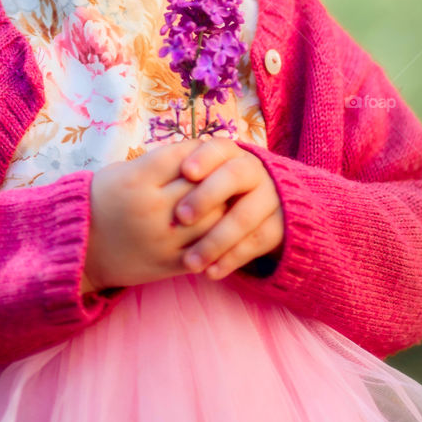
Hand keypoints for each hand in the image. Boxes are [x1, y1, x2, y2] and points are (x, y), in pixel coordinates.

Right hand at [84, 139, 233, 290]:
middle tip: (223, 178)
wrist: (81, 245)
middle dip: (216, 180)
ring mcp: (162, 237)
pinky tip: (214, 229)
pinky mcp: (168, 263)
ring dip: (222, 209)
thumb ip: (160, 162)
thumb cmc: (104, 200)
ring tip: (222, 203)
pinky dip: (216, 238)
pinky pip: (205, 249)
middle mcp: (152, 207)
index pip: (185, 156)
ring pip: (213, 218)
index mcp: (138, 178)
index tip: (205, 154)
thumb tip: (202, 153)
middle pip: (203, 186)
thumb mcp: (123, 171)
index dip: (201, 153)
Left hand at [173, 137, 283, 279]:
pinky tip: (211, 273)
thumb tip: (144, 174)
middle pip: (235, 175)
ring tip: (190, 262)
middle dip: (208, 196)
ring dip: (217, 240)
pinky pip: (257, 243)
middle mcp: (253, 170)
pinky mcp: (277, 225)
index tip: (185, 172)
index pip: (218, 148)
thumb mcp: (197, 175)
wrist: (259, 204)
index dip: (203, 159)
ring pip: (246, 215)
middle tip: (181, 217)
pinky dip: (233, 259)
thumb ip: (181, 172)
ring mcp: (269, 197)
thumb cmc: (207, 188)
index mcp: (230, 152)